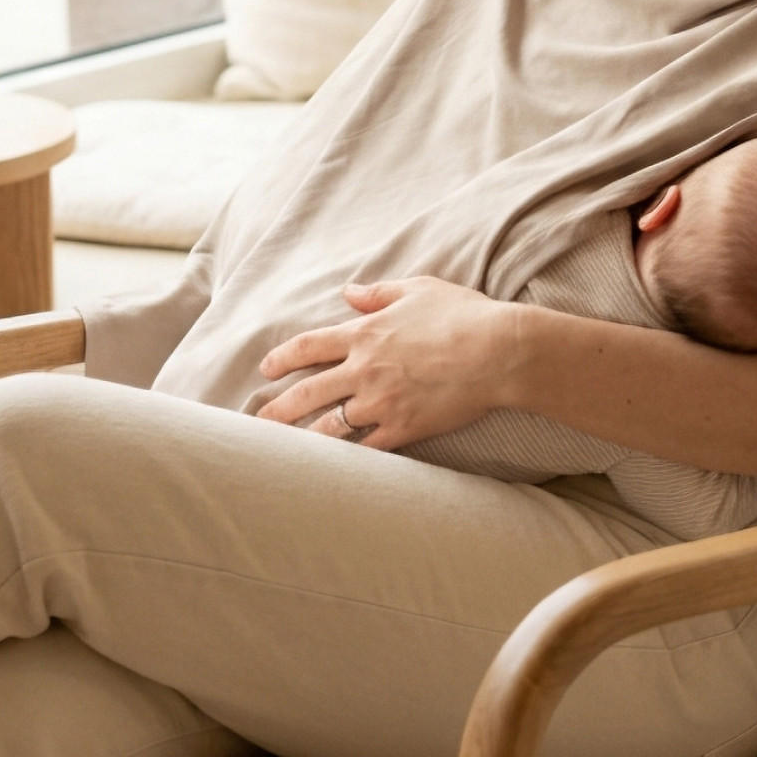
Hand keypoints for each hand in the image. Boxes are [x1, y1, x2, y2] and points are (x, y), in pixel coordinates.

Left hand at [249, 277, 519, 451]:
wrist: (498, 352)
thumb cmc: (463, 315)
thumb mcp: (419, 289)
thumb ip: (379, 293)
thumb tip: (350, 292)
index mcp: (365, 333)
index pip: (308, 346)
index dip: (282, 358)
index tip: (266, 369)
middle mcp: (364, 369)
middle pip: (307, 392)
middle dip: (277, 408)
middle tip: (257, 420)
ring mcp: (381, 402)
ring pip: (329, 426)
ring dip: (304, 438)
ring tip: (286, 450)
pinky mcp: (403, 428)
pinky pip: (366, 449)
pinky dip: (348, 457)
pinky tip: (334, 467)